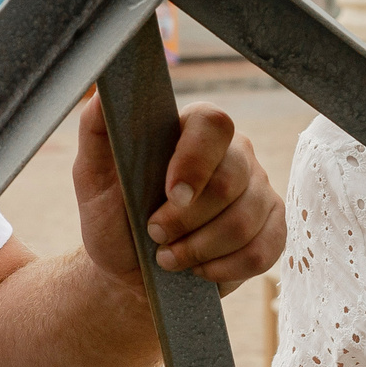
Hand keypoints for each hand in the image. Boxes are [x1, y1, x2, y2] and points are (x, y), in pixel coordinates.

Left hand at [72, 95, 284, 293]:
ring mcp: (258, 191)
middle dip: (186, 219)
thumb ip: (96, 131)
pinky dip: (223, 268)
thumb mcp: (93, 178)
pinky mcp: (272, 229)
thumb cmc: (114, 220)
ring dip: (199, 249)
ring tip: (168, 257)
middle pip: (230, 179)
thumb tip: (101, 94)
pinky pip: (262, 250)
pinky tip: (199, 270)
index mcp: (193, 130)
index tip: (169, 194)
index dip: (195, 160)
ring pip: (244, 221)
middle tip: (154, 235)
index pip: (213, 123)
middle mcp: (235, 154)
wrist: (132, 272)